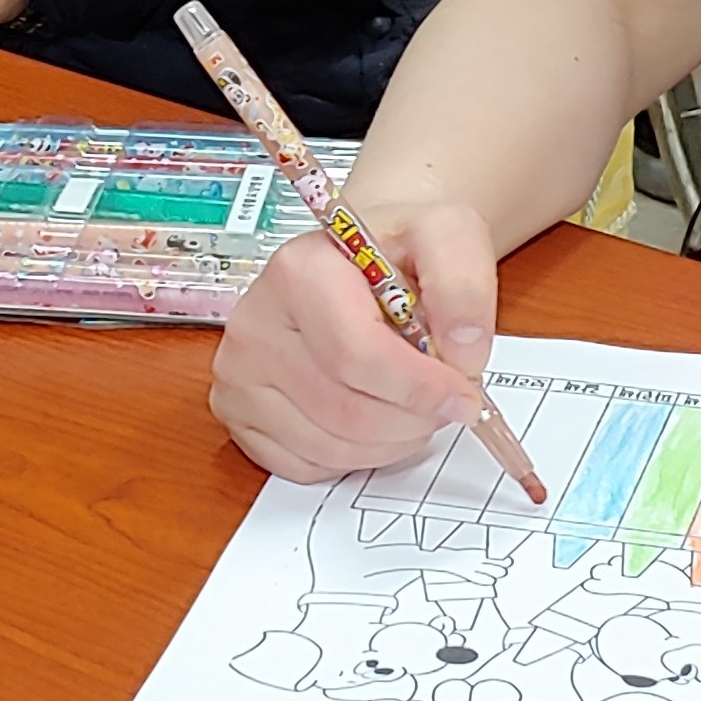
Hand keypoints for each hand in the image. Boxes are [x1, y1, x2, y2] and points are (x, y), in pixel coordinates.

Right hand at [210, 199, 501, 480]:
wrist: (357, 254)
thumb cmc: (396, 247)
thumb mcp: (447, 235)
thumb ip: (464, 287)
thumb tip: (464, 353)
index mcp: (299, 272)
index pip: (357, 355)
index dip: (420, 388)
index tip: (463, 395)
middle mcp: (256, 323)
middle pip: (345, 411)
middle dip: (413, 420)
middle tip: (446, 403)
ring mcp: (239, 373)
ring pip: (328, 446)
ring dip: (390, 443)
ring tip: (412, 407)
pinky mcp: (237, 411)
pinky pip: (305, 464)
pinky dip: (354, 457)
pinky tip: (373, 418)